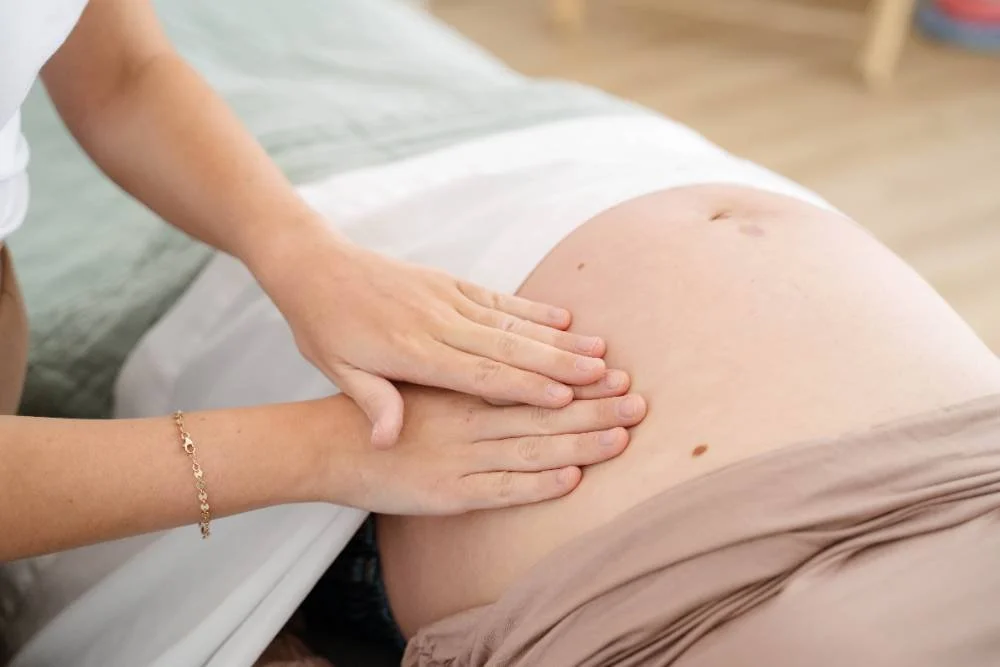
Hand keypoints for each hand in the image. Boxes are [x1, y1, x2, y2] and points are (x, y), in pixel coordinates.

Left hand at [251, 226, 609, 446]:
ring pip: (513, 322)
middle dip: (561, 364)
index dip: (524, 387)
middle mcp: (437, 323)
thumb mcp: (336, 370)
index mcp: (411, 352)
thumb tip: (388, 440)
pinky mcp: (449, 282)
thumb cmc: (324, 326)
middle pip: (510, 348)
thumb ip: (371, 402)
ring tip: (600, 351)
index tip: (565, 399)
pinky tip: (563, 318)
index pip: (479, 374)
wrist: (314, 265)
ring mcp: (447, 299)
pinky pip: (499, 299)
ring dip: (559, 338)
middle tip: (606, 377)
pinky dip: (533, 309)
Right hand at [335, 378, 646, 514]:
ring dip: (580, 443)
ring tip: (623, 436)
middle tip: (639, 399)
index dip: (575, 380)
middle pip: (543, 413)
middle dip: (594, 407)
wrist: (328, 444)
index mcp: (465, 389)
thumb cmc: (380, 407)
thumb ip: (469, 374)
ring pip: (532, 449)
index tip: (614, 372)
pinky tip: (572, 480)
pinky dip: (537, 485)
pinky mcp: (449, 493)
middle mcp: (471, 421)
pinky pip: (501, 490)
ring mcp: (462, 458)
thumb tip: (516, 367)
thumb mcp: (425, 376)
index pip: (532, 383)